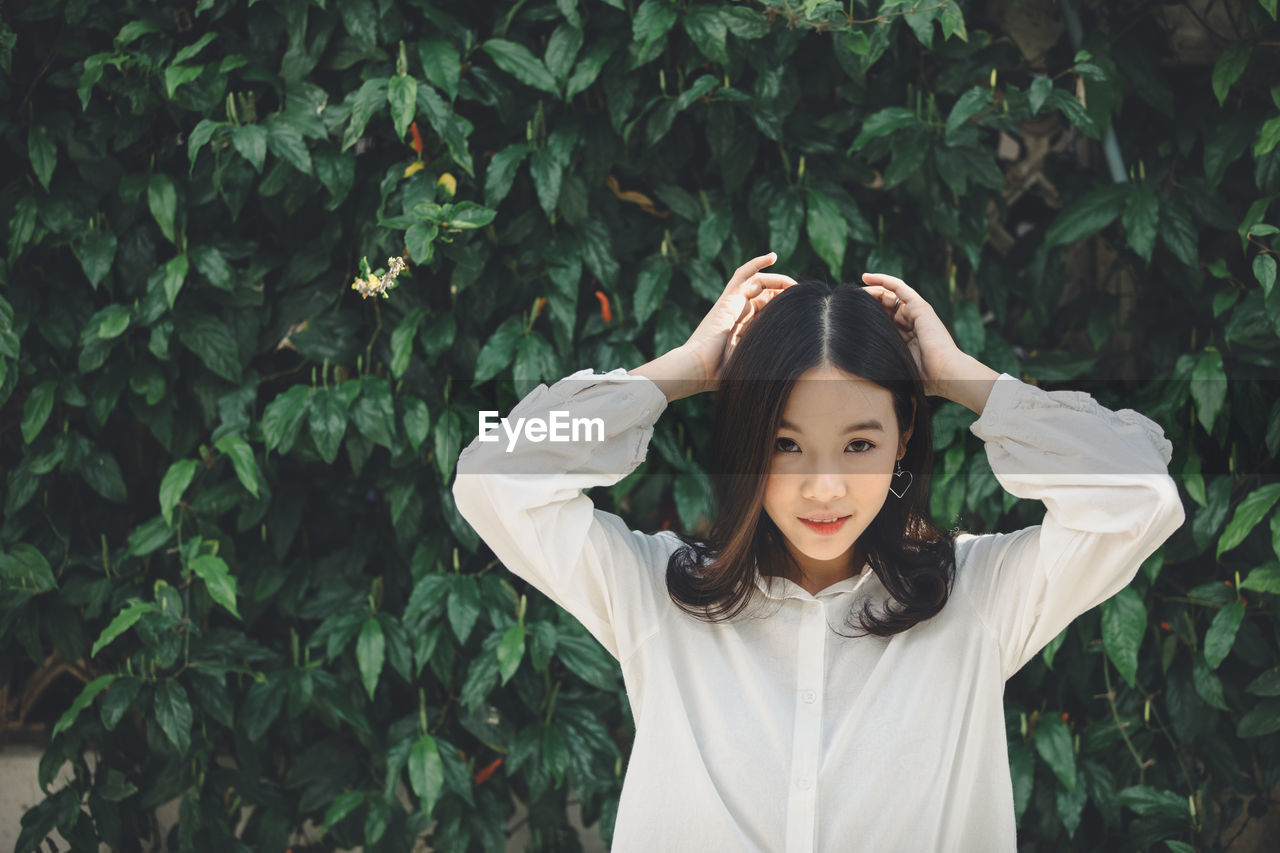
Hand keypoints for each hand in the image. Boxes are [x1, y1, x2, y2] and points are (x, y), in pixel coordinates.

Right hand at [683, 253, 796, 392]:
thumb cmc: (720, 375)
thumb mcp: (751, 365)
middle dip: (784, 294)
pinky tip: (773, 256)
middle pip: (766, 295)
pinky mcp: (729, 297)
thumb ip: (766, 360)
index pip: (768, 310)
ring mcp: (732, 303)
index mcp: (743, 328)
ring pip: (758, 282)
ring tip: (794, 285)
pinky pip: (744, 273)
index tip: (802, 310)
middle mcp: (738, 313)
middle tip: (802, 297)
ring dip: (778, 280)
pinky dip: (757, 262)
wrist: (697, 369)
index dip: (784, 307)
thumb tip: (792, 367)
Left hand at [859, 273, 966, 397]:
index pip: (881, 319)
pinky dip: (883, 280)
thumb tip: (850, 358)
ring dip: (871, 290)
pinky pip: (899, 288)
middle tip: (848, 301)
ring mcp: (915, 313)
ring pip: (888, 294)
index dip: (865, 315)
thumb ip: (878, 356)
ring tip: (854, 291)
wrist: (943, 374)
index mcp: (904, 336)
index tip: (846, 316)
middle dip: (866, 302)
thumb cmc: (919, 377)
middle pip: (883, 306)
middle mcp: (909, 322)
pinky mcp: (920, 306)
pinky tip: (867, 277)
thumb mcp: (892, 363)